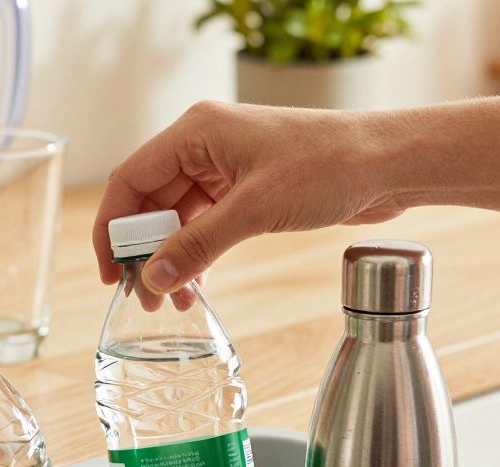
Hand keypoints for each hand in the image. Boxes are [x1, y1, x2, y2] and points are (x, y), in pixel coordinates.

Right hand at [92, 101, 404, 293]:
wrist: (388, 164)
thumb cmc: (328, 165)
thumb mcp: (255, 209)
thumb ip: (198, 245)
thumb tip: (153, 279)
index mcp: (196, 132)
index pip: (131, 180)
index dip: (113, 228)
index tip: (111, 272)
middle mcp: (205, 146)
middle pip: (151, 202)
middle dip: (144, 251)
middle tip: (142, 296)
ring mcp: (227, 168)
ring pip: (179, 218)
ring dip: (172, 258)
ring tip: (171, 301)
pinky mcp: (248, 189)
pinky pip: (206, 224)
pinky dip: (199, 254)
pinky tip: (198, 285)